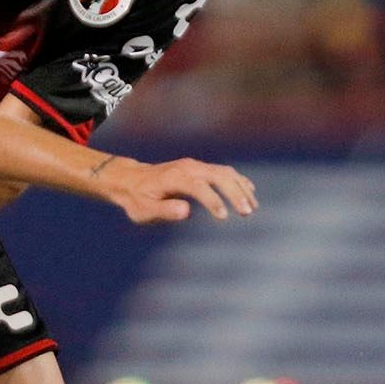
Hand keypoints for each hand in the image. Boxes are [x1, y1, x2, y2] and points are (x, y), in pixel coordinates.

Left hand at [96, 156, 257, 224]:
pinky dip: (238, 181)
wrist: (131, 180)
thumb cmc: (137, 199)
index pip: (199, 187)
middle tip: (247, 213)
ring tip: (253, 208)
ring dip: (241, 188)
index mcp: (174, 178)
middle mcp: (188, 168)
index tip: (224, 217)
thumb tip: (186, 212)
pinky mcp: (200, 168)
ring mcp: (195, 166)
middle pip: (218, 176)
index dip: (212, 201)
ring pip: (225, 172)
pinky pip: (224, 172)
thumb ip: (164, 211)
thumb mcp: (143, 210)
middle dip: (235, 193)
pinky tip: (250, 192)